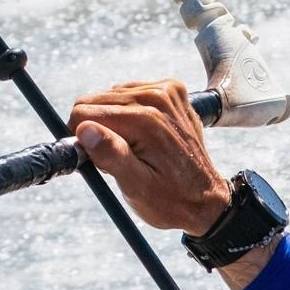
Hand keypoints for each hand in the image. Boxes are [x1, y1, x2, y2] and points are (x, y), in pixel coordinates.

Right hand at [69, 79, 232, 237]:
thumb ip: (111, 155)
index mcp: (146, 119)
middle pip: (95, 101)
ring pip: (110, 96)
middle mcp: (158, 96)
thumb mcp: (136, 186)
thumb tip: (84, 129)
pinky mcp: (172, 90)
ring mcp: (167, 90)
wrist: (206, 200)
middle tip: (122, 157)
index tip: (102, 160)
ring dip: (115, 122)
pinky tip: (145, 136)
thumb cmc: (169, 200)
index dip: (84, 140)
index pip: (83, 113)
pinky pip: (130, 93)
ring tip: (136, 149)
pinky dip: (131, 114)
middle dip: (100, 131)